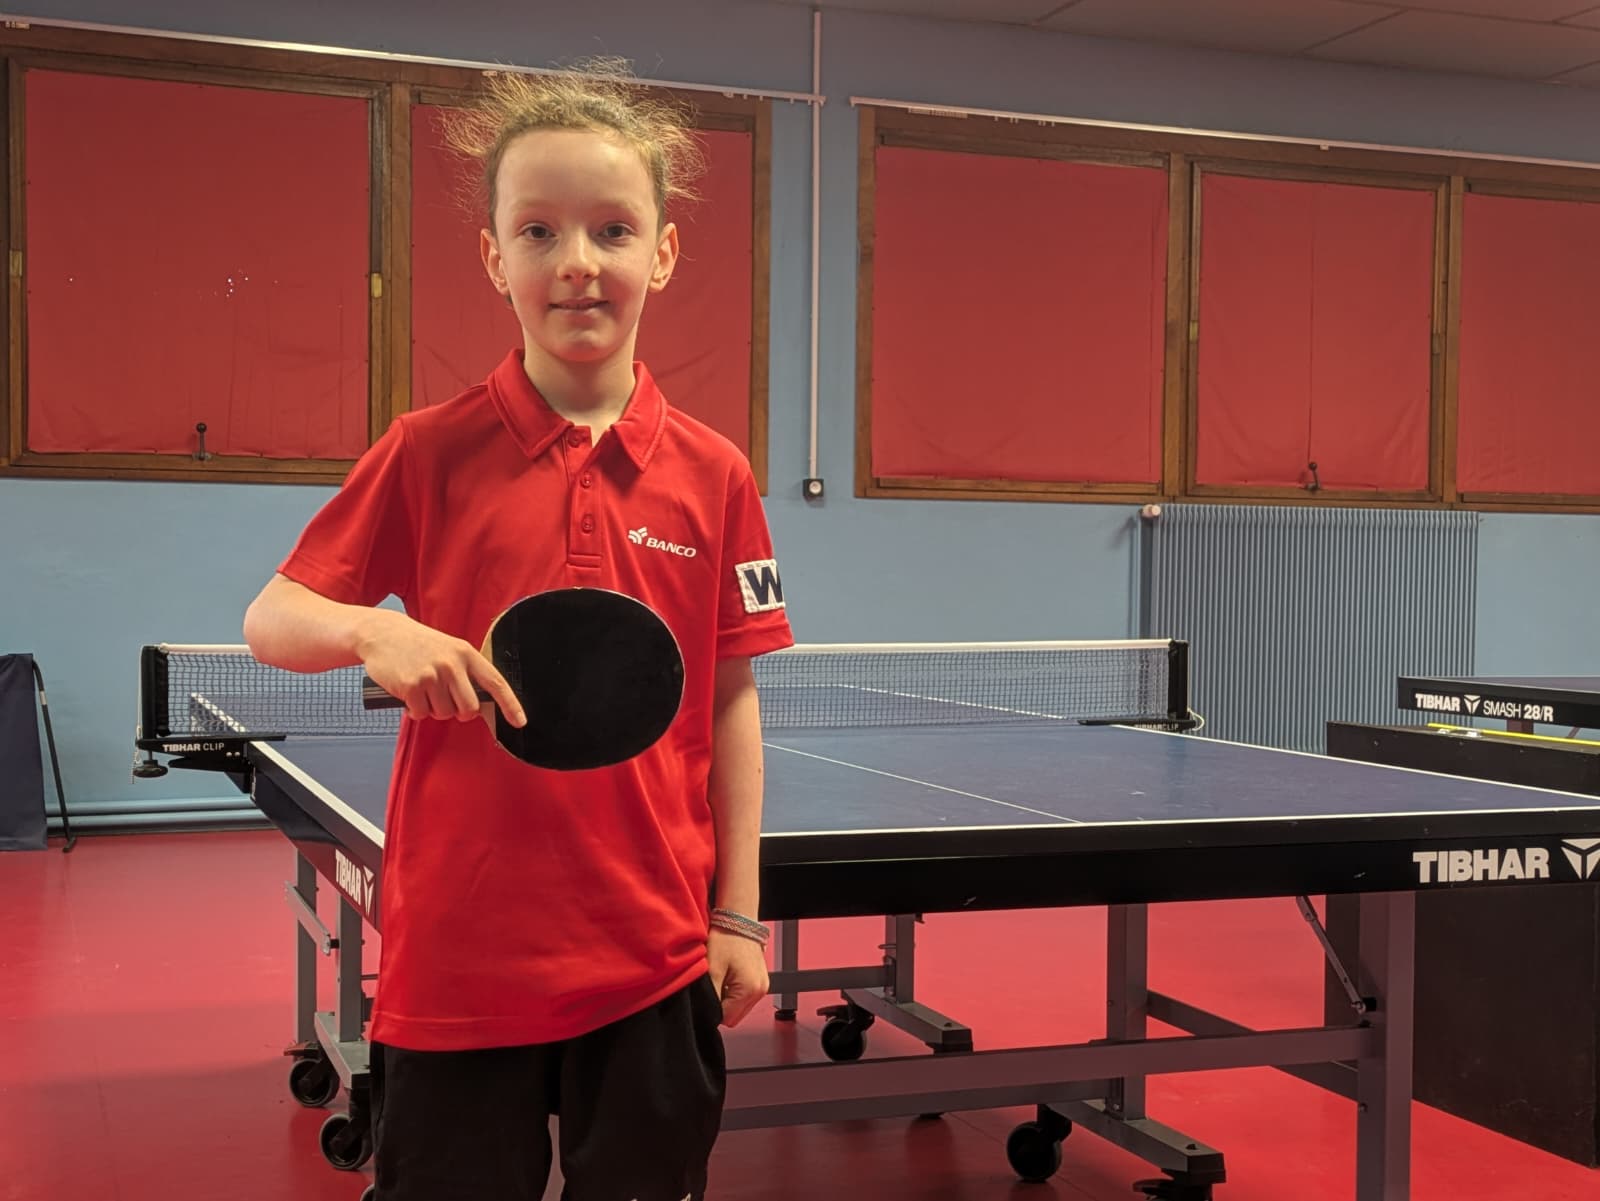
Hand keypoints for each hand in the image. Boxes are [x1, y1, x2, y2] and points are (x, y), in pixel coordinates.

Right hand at [355, 610, 524, 726]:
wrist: (382, 633)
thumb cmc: (417, 644)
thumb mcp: (448, 650)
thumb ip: (466, 672)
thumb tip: (480, 704)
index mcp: (466, 654)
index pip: (495, 683)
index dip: (510, 705)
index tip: (519, 721)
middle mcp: (452, 664)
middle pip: (469, 709)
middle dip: (458, 712)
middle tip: (444, 700)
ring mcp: (432, 675)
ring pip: (444, 714)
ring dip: (433, 709)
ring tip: (423, 689)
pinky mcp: (411, 686)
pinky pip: (421, 714)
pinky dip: (415, 710)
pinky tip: (409, 694)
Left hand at [707, 928, 768, 1026]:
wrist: (738, 919)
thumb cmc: (726, 939)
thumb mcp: (712, 969)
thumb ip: (710, 997)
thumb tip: (707, 1015)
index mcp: (750, 990)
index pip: (726, 1019)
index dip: (712, 1010)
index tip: (706, 994)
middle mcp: (760, 992)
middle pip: (734, 1017)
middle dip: (721, 1006)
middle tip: (713, 985)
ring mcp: (762, 986)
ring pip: (739, 1008)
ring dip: (727, 999)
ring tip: (721, 979)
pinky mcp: (760, 981)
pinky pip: (745, 997)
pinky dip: (734, 992)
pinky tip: (728, 977)